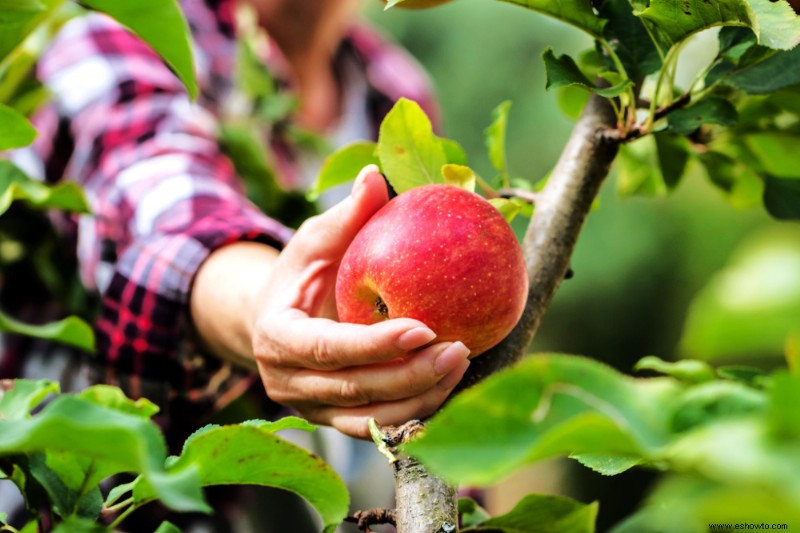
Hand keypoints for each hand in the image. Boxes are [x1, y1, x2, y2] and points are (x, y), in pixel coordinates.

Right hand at [252, 166, 470, 437]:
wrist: (273, 323)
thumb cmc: (300, 274)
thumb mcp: (314, 242)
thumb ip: (345, 217)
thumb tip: (376, 175)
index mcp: (276, 338)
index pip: (324, 348)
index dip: (373, 344)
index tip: (424, 327)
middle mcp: (288, 382)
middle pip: (355, 389)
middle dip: (411, 375)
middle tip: (460, 349)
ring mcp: (312, 409)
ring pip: (371, 418)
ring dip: (421, 397)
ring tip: (463, 364)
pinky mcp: (335, 421)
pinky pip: (379, 426)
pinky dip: (415, 412)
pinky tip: (450, 387)